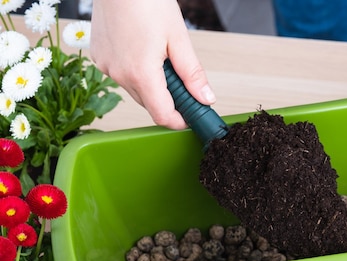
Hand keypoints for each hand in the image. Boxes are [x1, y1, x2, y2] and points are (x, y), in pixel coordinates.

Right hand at [90, 0, 216, 128]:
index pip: (163, 116)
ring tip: (161, 55)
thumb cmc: (146, 1)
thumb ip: (192, 74)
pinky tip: (142, 49)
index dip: (180, 121)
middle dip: (169, 98)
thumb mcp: (178, 38)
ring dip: (152, 84)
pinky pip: (122, 74)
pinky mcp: (99, 57)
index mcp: (141, 73)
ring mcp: (106, 66)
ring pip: (136, 90)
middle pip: (150, 104)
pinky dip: (135, 71)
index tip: (192, 116)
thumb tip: (206, 99)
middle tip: (183, 80)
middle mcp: (119, 75)